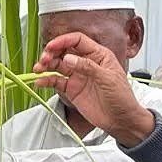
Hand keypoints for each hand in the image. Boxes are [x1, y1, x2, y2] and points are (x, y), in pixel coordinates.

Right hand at [33, 33, 154, 145]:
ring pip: (58, 65)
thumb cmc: (122, 98)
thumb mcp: (108, 79)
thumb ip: (88, 67)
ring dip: (46, 65)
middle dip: (52, 53)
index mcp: (98, 55)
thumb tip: (69, 58)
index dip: (63, 41)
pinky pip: (56, 81)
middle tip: (44, 60)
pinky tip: (40, 82)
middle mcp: (86, 63)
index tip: (52, 47)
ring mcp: (78, 76)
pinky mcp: (72, 89)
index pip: (77, 41)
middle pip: (64, 51)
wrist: (121, 120)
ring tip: (39, 69)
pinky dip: (47, 81)